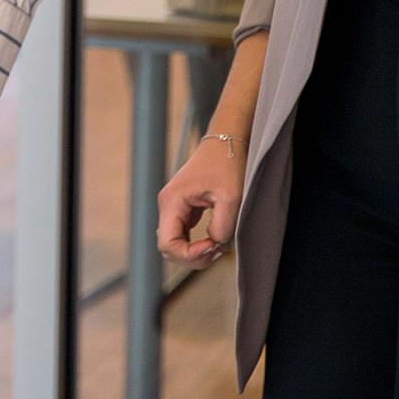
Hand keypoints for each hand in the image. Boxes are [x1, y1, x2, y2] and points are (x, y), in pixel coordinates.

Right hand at [158, 136, 245, 268]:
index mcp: (172, 201)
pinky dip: (197, 244)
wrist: (227, 142)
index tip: (212, 246)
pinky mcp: (183, 208)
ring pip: (175, 244)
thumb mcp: (231, 197)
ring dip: (195, 252)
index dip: (189, 255)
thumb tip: (214, 243)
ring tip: (217, 246)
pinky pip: (183, 235)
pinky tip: (214, 239)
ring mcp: (174, 207)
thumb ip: (222, 227)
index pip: (167, 245)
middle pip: (169, 248)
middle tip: (218, 249)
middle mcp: (168, 204)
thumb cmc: (227, 163)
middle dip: (193, 256)